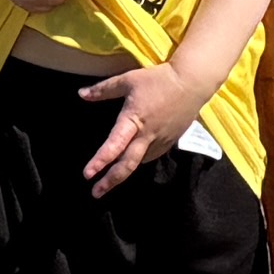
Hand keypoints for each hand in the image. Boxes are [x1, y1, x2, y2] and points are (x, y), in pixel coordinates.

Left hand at [74, 61, 214, 192]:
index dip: (100, 161)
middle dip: (111, 181)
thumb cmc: (159, 79)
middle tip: (96, 193)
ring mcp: (161, 140)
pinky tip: (133, 158)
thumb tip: (81, 94)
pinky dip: (139, 159)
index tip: (87, 175)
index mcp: (134, 120)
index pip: (114, 145)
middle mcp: (147, 135)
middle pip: (128, 164)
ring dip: (125, 171)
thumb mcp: (128, 80)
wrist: (192, 82)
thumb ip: (103, 90)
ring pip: (140, 161)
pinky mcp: (170, 141)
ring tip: (111, 177)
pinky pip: (152, 155)